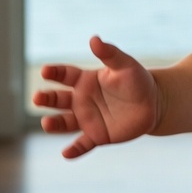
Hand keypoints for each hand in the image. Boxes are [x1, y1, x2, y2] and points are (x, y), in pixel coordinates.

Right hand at [33, 36, 160, 158]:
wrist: (153, 103)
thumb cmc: (138, 81)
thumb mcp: (125, 65)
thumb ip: (110, 53)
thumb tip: (94, 39)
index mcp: (85, 81)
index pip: (65, 75)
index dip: (54, 72)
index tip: (46, 71)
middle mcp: (81, 100)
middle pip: (57, 100)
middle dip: (46, 99)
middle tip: (37, 98)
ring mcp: (87, 119)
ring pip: (64, 122)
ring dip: (54, 124)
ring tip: (46, 124)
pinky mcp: (97, 135)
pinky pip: (82, 144)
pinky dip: (74, 150)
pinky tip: (66, 153)